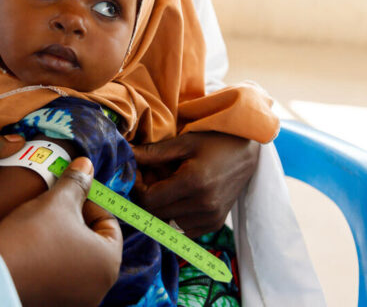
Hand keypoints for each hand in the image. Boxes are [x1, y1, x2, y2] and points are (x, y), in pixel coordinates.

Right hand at [0, 157, 122, 306]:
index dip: (90, 202)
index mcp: (108, 263)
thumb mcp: (57, 201)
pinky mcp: (54, 304)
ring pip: (76, 259)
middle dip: (76, 220)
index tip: (70, 193)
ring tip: (42, 224)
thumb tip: (87, 165)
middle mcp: (99, 288)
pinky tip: (33, 246)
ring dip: (63, 239)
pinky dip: (52, 259)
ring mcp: (77, 300)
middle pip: (94, 242)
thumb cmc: (29, 238)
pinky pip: (60, 276)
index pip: (109, 223)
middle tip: (55, 206)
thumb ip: (76, 182)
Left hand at [133, 131, 259, 237]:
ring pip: (166, 224)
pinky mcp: (214, 225)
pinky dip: (172, 218)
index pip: (149, 200)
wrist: (248, 153)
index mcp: (194, 183)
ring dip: (157, 209)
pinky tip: (176, 199)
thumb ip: (153, 153)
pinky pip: (181, 230)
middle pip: (155, 214)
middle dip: (144, 198)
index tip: (136, 175)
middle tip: (146, 179)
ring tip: (162, 187)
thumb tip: (126, 154)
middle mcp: (203, 206)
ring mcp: (210, 219)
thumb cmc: (214, 142)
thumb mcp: (184, 142)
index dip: (136, 188)